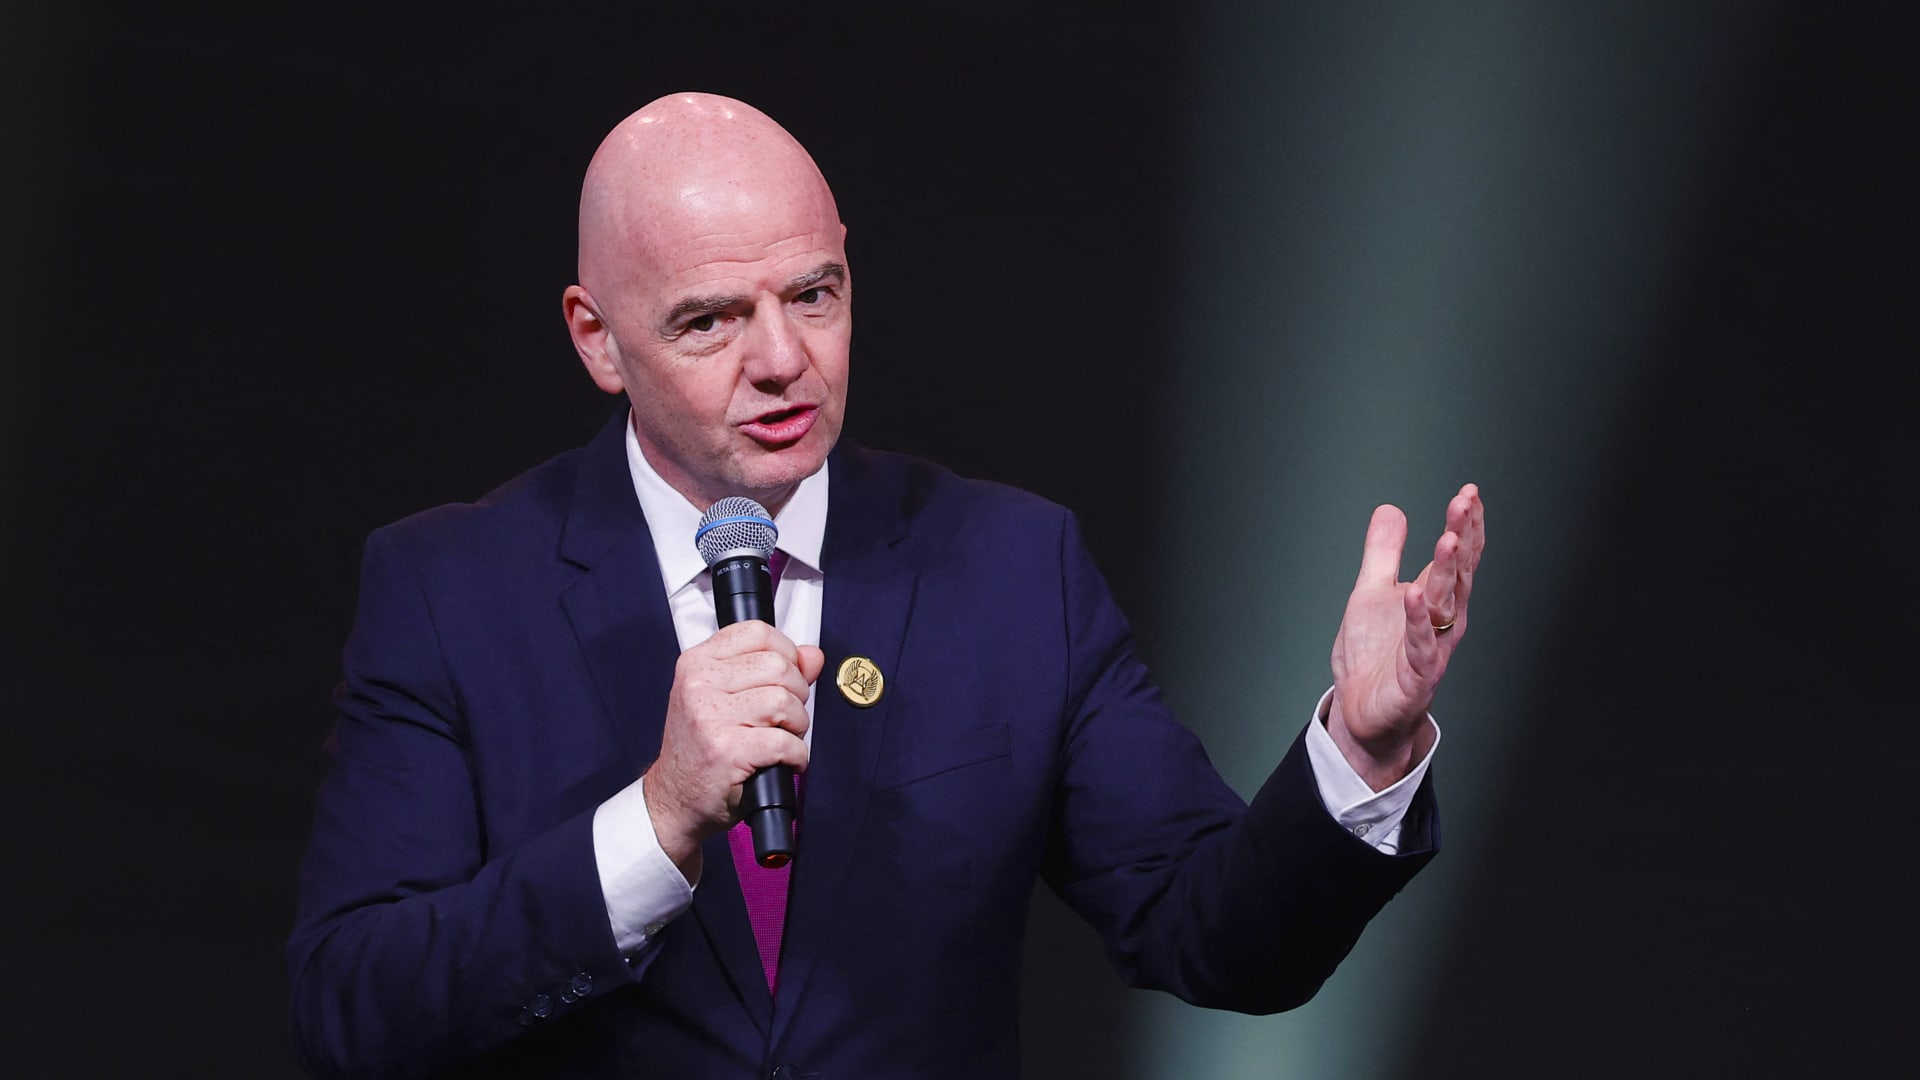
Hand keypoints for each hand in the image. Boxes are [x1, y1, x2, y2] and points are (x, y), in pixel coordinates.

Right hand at [643, 621, 825, 876]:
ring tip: (783, 739)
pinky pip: (785, 742)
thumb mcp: (725, 698)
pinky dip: (797, 755)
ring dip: (797, 726)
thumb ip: (771, 671)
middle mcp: (699, 684)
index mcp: (697, 663)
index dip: (785, 654)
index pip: (758, 632)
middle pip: (779, 666)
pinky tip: (786, 761)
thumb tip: (812, 654)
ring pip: (785, 702)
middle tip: (785, 718)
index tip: (785, 678)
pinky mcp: (727, 751)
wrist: (674, 799)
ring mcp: (710, 717)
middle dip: (796, 695)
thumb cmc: (702, 748)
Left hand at [1327, 484, 1484, 790]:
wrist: (1362, 708)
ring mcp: (1433, 648)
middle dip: (1463, 536)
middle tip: (1465, 502)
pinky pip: (1420, 645)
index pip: (1457, 556)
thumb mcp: (1371, 591)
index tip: (1469, 492)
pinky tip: (1413, 594)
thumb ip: (1383, 553)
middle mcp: (1444, 621)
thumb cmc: (1374, 653)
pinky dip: (1418, 620)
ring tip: (1448, 538)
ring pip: (1445, 604)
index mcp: (1437, 598)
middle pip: (1458, 573)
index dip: (1465, 525)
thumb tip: (1391, 508)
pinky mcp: (1416, 676)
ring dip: (1448, 571)